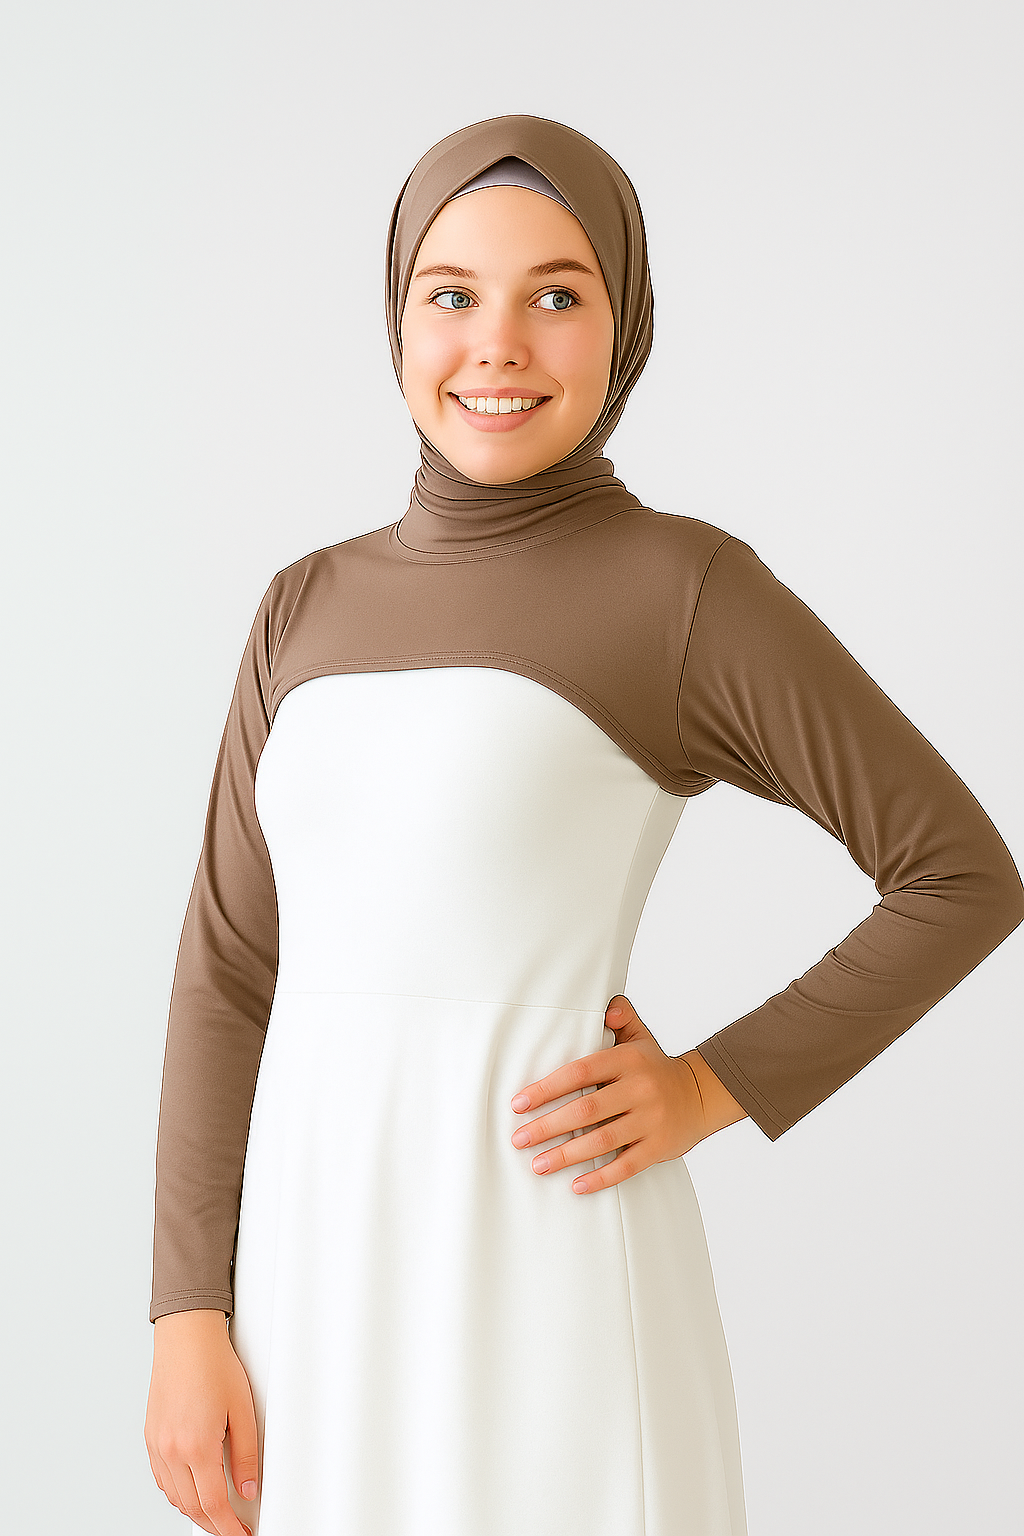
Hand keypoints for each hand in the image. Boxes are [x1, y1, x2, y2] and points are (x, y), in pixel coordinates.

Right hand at [145, 1309, 258, 1535]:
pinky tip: (192, 1490)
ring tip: (218, 1515)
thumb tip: (247, 1489)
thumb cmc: (214, 1364)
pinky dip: (178, 1493)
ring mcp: (157, 1445)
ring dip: (195, 1512)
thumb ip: (246, 1454)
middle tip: (233, 1530)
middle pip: (192, 1507)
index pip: (213, 1504)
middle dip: (214, 1525)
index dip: (229, 1527)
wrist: (186, 1337)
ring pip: (174, 1496)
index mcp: (195, 1445)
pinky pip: (162, 1479)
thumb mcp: (243, 1409)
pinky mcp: (151, 1437)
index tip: (241, 1535)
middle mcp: (171, 1450)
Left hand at [509, 995, 706, 1194]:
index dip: (547, 1088)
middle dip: (548, 1127)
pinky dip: (601, 1178)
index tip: (519, 1103)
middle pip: (586, 1109)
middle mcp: (640, 1089)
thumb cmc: (656, 1068)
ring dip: (566, 1155)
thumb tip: (606, 1007)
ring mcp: (651, 1119)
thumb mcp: (640, 1037)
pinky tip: (577, 1185)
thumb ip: (621, 1017)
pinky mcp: (660, 1147)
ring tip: (538, 1164)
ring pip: (603, 1141)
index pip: (580, 1072)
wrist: (702, 1094)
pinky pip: (627, 1166)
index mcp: (628, 1060)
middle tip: (519, 1139)